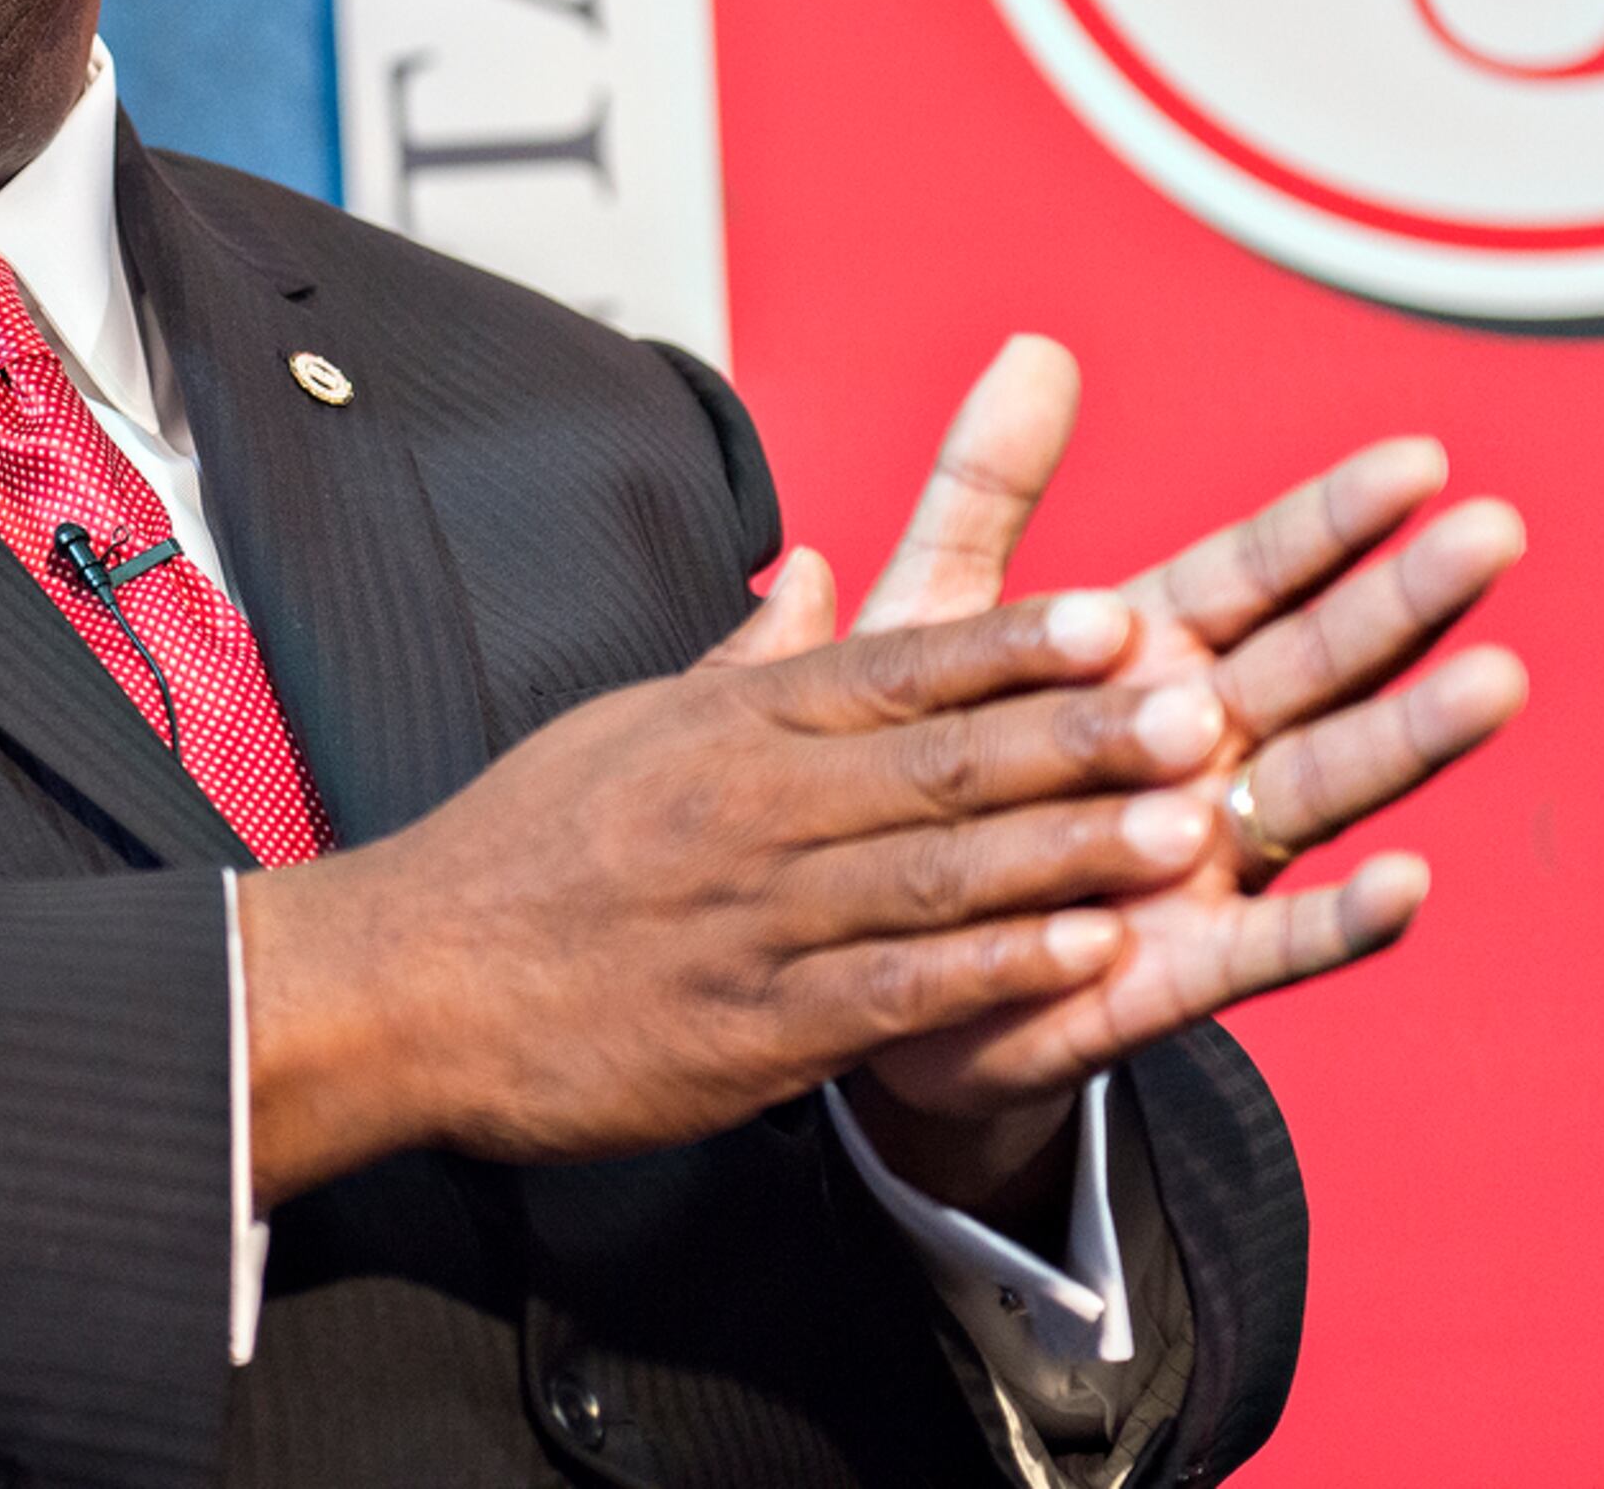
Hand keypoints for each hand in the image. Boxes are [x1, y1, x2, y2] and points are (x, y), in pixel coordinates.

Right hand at [237, 552, 1235, 1205]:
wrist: (402, 985)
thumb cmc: (519, 848)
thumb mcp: (630, 722)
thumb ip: (748, 657)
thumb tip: (823, 572)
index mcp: (731, 725)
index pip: (896, 668)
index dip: (1017, 643)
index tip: (1124, 615)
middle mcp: (751, 808)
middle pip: (941, 760)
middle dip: (1081, 735)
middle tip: (1201, 708)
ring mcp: (753, 919)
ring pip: (936, 872)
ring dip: (1070, 848)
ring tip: (1187, 826)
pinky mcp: (747, 1030)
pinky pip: (891, 993)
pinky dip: (991, 974)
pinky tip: (1083, 956)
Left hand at [828, 341, 1527, 1215]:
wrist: (866, 954)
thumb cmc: (914, 773)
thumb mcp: (929, 619)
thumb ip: (983, 491)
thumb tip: (1033, 346)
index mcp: (1142, 657)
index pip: (1253, 574)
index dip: (1328, 522)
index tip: (1416, 461)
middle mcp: (1196, 751)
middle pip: (1315, 665)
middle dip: (1402, 603)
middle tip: (1494, 533)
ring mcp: (1201, 860)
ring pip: (1320, 789)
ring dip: (1407, 740)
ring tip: (1495, 684)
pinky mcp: (1173, 969)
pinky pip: (1268, 947)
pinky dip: (1336, 921)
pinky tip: (1404, 886)